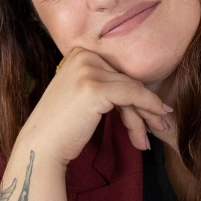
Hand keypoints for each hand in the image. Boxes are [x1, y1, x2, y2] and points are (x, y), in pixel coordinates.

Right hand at [16, 47, 171, 164]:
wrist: (41, 147)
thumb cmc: (61, 128)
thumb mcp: (83, 97)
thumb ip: (106, 87)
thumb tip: (141, 94)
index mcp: (79, 54)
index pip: (117, 74)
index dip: (137, 96)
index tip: (154, 112)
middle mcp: (83, 56)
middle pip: (125, 81)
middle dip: (143, 108)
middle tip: (159, 126)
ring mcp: (88, 70)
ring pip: (132, 90)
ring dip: (145, 116)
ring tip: (150, 138)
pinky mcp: (95, 87)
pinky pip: (133, 95)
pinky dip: (149, 107)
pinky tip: (157, 122)